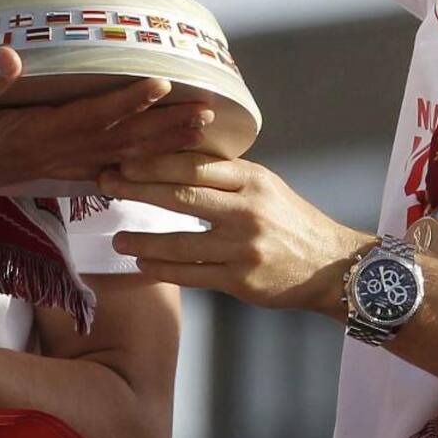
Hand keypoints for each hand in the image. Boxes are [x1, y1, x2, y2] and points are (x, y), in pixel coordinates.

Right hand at [0, 49, 213, 209]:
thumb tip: (9, 57)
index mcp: (35, 136)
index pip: (92, 117)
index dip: (129, 102)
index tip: (165, 85)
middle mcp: (54, 153)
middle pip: (121, 141)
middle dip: (166, 129)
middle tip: (209, 115)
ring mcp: (56, 163)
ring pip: (121, 155)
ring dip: (163, 144)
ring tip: (203, 131)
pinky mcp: (53, 167)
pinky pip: (106, 166)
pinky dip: (138, 161)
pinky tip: (162, 160)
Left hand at [105, 154, 367, 315]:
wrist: (331, 265)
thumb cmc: (291, 221)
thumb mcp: (265, 187)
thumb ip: (226, 177)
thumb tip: (173, 161)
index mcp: (252, 179)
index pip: (195, 163)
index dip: (155, 160)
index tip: (124, 156)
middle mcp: (247, 209)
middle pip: (182, 195)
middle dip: (138, 188)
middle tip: (106, 184)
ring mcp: (243, 247)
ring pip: (181, 241)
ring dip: (143, 240)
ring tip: (116, 239)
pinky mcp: (241, 281)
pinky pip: (192, 274)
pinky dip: (163, 269)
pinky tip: (142, 264)